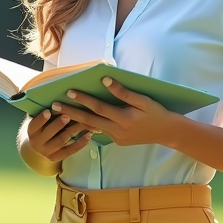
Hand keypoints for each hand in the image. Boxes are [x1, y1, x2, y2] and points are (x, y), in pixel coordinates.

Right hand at [25, 109, 92, 162]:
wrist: (37, 149)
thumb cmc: (41, 127)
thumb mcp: (38, 120)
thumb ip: (44, 111)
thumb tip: (57, 96)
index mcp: (31, 131)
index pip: (34, 125)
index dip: (41, 119)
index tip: (48, 111)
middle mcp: (37, 143)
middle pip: (49, 133)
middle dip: (58, 124)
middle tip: (67, 116)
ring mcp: (47, 152)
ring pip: (61, 141)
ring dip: (71, 131)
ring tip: (82, 122)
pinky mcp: (57, 158)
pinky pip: (70, 151)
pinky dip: (80, 143)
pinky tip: (89, 135)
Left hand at [52, 77, 179, 147]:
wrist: (167, 132)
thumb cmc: (156, 112)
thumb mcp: (143, 100)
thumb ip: (123, 92)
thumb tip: (105, 81)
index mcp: (124, 119)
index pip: (99, 107)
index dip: (84, 99)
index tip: (69, 91)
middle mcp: (118, 130)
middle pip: (89, 120)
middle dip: (71, 113)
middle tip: (54, 106)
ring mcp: (117, 138)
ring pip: (92, 128)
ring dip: (76, 121)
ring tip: (60, 114)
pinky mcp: (118, 141)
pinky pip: (100, 132)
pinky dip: (88, 126)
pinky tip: (77, 121)